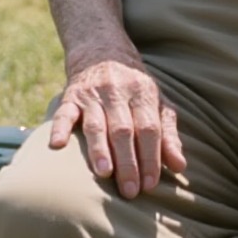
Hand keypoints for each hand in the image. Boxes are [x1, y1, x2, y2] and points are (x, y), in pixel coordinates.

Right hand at [48, 53, 184, 198]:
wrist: (101, 47)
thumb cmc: (134, 85)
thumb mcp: (156, 102)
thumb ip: (168, 134)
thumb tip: (179, 167)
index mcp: (143, 92)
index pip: (149, 128)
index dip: (151, 156)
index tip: (151, 184)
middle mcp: (118, 91)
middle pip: (124, 129)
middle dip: (128, 162)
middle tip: (130, 191)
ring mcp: (93, 93)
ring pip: (96, 123)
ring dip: (99, 149)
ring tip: (104, 174)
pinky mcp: (71, 94)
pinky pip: (64, 112)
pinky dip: (60, 127)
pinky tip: (57, 145)